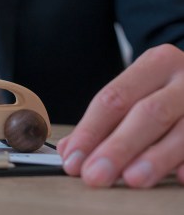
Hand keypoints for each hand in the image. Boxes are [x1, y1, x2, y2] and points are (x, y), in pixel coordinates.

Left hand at [58, 44, 183, 187]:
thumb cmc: (170, 89)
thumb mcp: (140, 90)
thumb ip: (106, 121)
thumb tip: (70, 152)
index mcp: (156, 63)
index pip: (114, 98)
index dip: (91, 130)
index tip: (73, 158)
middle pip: (147, 113)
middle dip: (118, 147)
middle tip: (95, 175)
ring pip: (182, 131)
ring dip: (154, 159)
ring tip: (131, 180)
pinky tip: (178, 178)